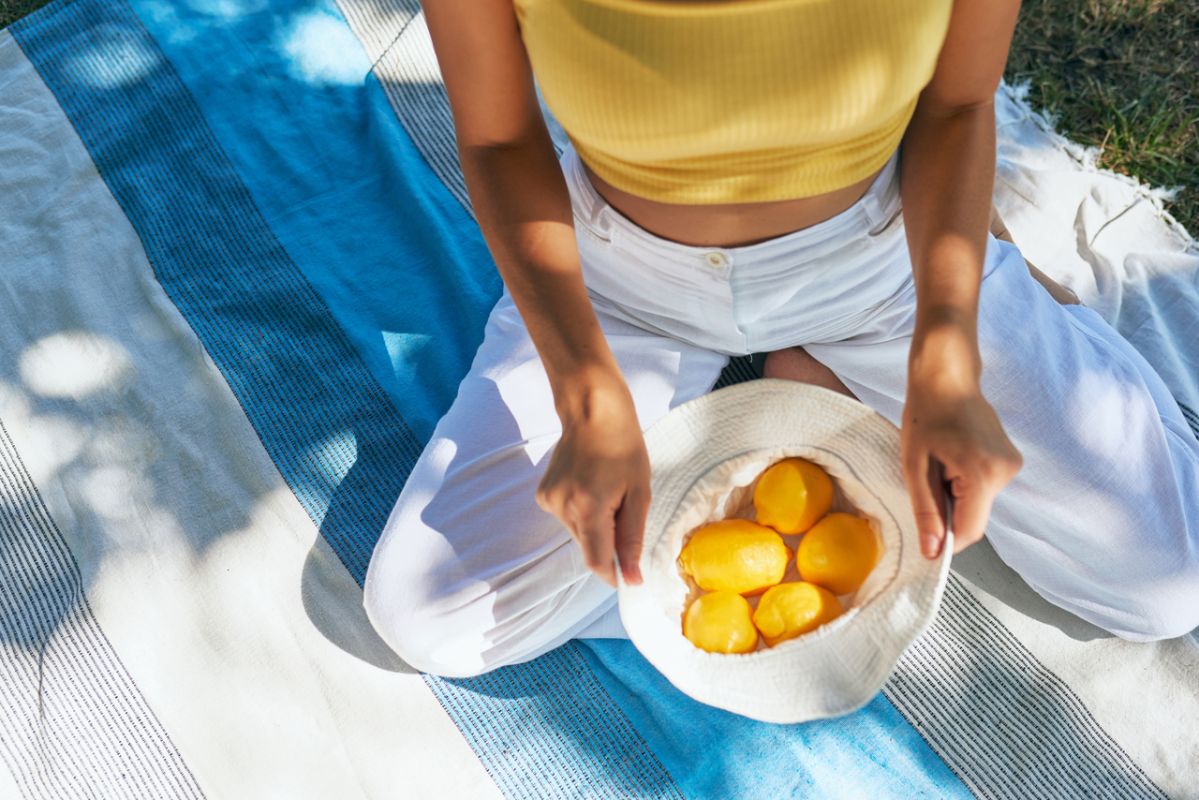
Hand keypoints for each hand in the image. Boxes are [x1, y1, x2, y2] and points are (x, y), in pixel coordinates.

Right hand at [535, 378, 649, 587]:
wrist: (592, 411)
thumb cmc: (623, 446)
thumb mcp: (639, 493)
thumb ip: (632, 538)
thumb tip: (632, 578)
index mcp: (587, 508)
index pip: (597, 562)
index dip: (615, 573)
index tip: (631, 574)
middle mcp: (561, 507)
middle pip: (589, 547)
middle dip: (609, 541)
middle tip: (624, 507)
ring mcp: (549, 501)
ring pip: (578, 534)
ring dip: (596, 525)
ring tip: (607, 491)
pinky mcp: (543, 495)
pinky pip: (568, 519)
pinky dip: (583, 513)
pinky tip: (591, 486)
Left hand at [901, 377, 1022, 559]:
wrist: (947, 379)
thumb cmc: (925, 417)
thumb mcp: (915, 467)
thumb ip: (926, 511)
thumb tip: (933, 552)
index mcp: (982, 475)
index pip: (970, 531)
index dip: (947, 541)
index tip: (926, 535)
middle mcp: (1005, 472)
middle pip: (975, 516)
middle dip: (948, 509)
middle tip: (929, 477)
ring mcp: (1012, 465)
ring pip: (980, 502)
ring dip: (957, 494)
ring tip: (941, 461)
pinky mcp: (1011, 460)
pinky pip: (985, 487)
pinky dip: (966, 482)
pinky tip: (954, 456)